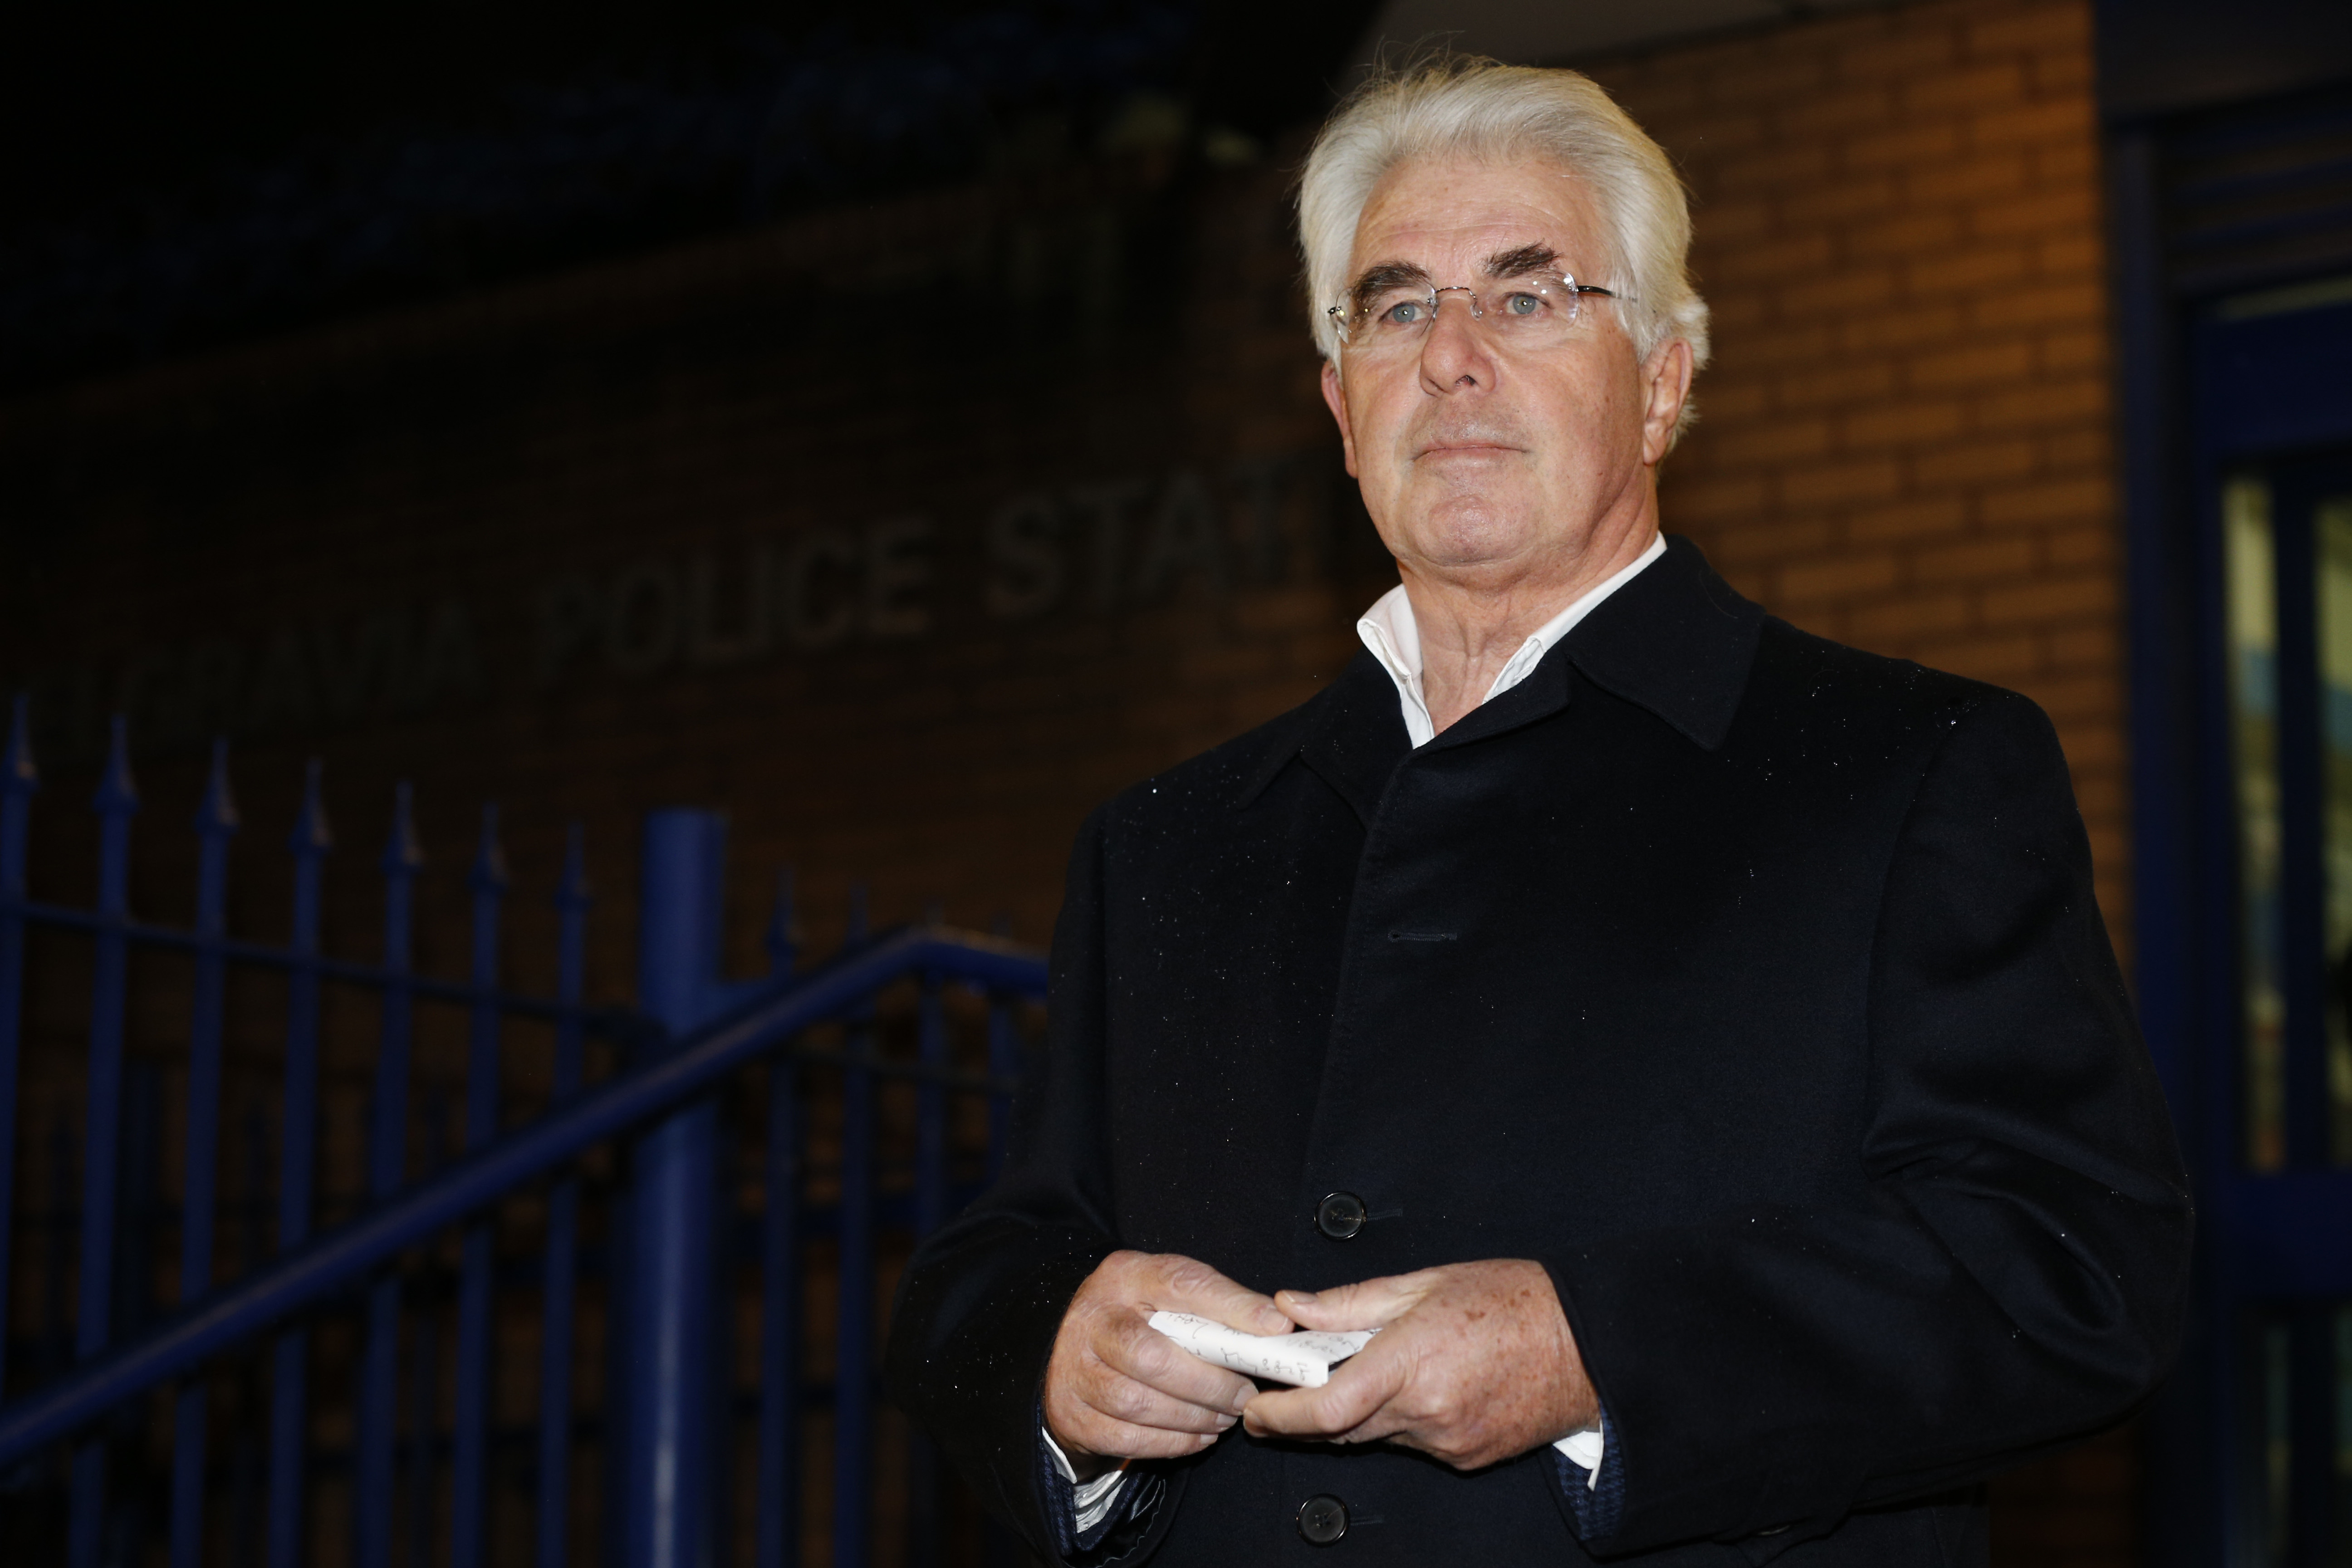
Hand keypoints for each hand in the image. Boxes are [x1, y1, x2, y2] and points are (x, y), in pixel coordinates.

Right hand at [1044, 1251, 1294, 1480]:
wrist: (1074, 1353)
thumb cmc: (1139, 1320)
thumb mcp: (1170, 1294)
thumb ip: (1217, 1304)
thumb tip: (1277, 1325)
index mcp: (1125, 1276)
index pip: (1180, 1284)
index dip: (1230, 1307)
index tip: (1275, 1327)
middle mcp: (1093, 1319)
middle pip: (1150, 1355)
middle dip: (1209, 1382)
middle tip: (1244, 1395)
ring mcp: (1075, 1370)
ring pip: (1137, 1403)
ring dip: (1193, 1417)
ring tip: (1225, 1417)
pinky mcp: (1074, 1415)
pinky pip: (1127, 1439)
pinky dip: (1172, 1443)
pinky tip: (1199, 1436)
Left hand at [1242, 1260, 1594, 1470]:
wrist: (1588, 1344)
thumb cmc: (1516, 1301)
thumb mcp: (1425, 1282)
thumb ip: (1350, 1302)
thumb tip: (1295, 1307)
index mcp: (1412, 1359)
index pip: (1327, 1406)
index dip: (1281, 1415)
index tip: (1256, 1409)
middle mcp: (1428, 1409)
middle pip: (1342, 1429)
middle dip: (1308, 1415)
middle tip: (1291, 1390)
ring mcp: (1449, 1441)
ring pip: (1378, 1436)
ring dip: (1361, 1411)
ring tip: (1381, 1368)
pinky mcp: (1466, 1458)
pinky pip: (1414, 1444)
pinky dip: (1402, 1420)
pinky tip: (1422, 1387)